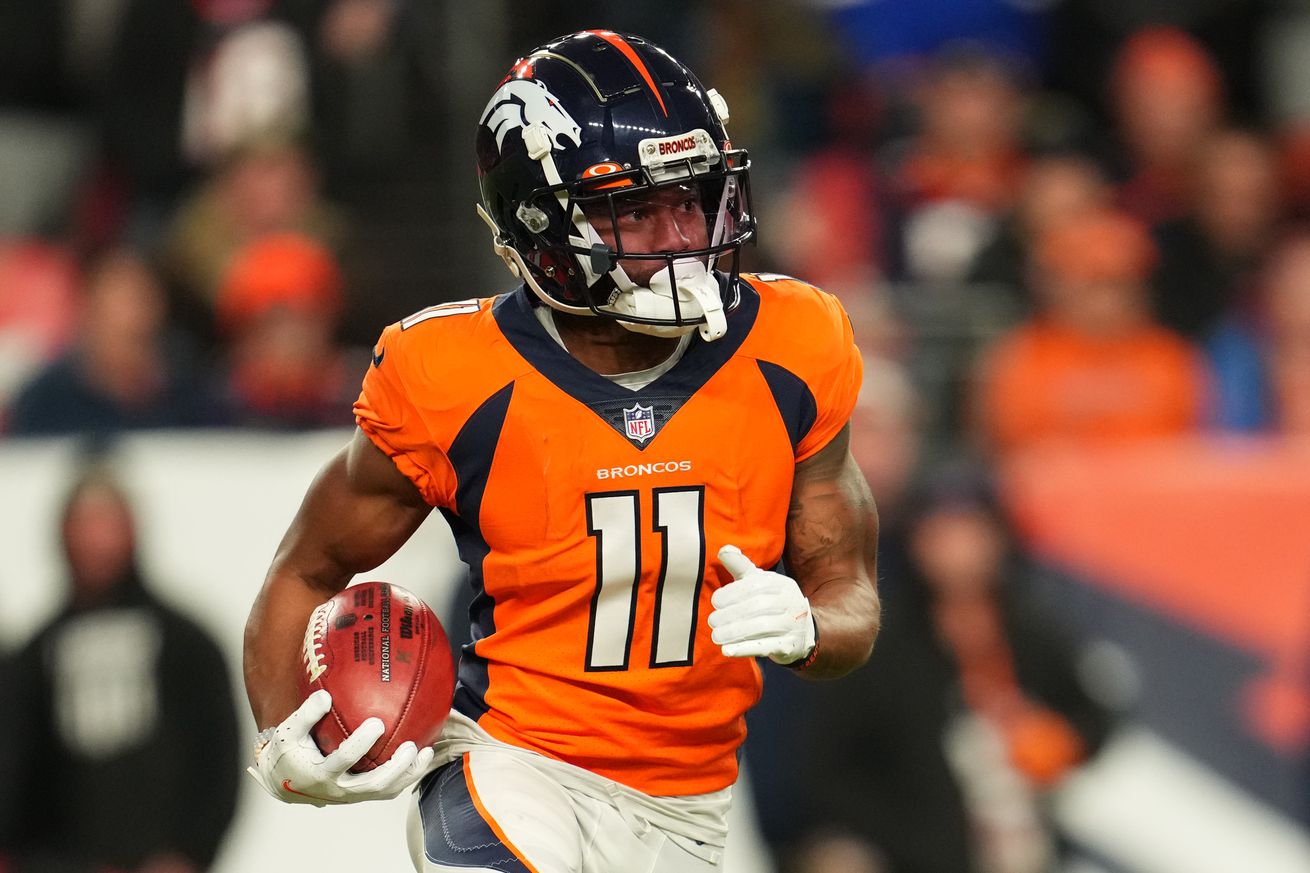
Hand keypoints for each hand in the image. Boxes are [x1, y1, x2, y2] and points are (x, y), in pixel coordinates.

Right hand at [246, 689, 433, 806]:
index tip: (377, 722)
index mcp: (321, 774)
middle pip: (373, 784)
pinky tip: (419, 758)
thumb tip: (326, 695)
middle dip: (395, 767)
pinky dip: (405, 776)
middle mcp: (339, 789)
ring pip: (385, 791)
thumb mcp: (288, 732)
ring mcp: (352, 795)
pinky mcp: (360, 795)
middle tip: (410, 746)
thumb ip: (306, 714)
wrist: (283, 782)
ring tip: (425, 753)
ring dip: (407, 774)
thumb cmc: (288, 752)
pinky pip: (386, 790)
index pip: (344, 760)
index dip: (361, 743)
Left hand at [709, 545, 816, 664]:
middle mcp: (790, 602)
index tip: (715, 602)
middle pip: (757, 606)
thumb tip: (723, 549)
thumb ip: (741, 567)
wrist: (802, 632)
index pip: (755, 585)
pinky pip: (766, 647)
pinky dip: (744, 649)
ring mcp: (792, 625)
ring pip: (761, 627)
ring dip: (734, 632)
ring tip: (716, 636)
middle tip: (712, 621)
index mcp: (781, 584)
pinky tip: (727, 651)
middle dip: (730, 614)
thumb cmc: (772, 603)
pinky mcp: (790, 646)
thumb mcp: (759, 583)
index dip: (732, 593)